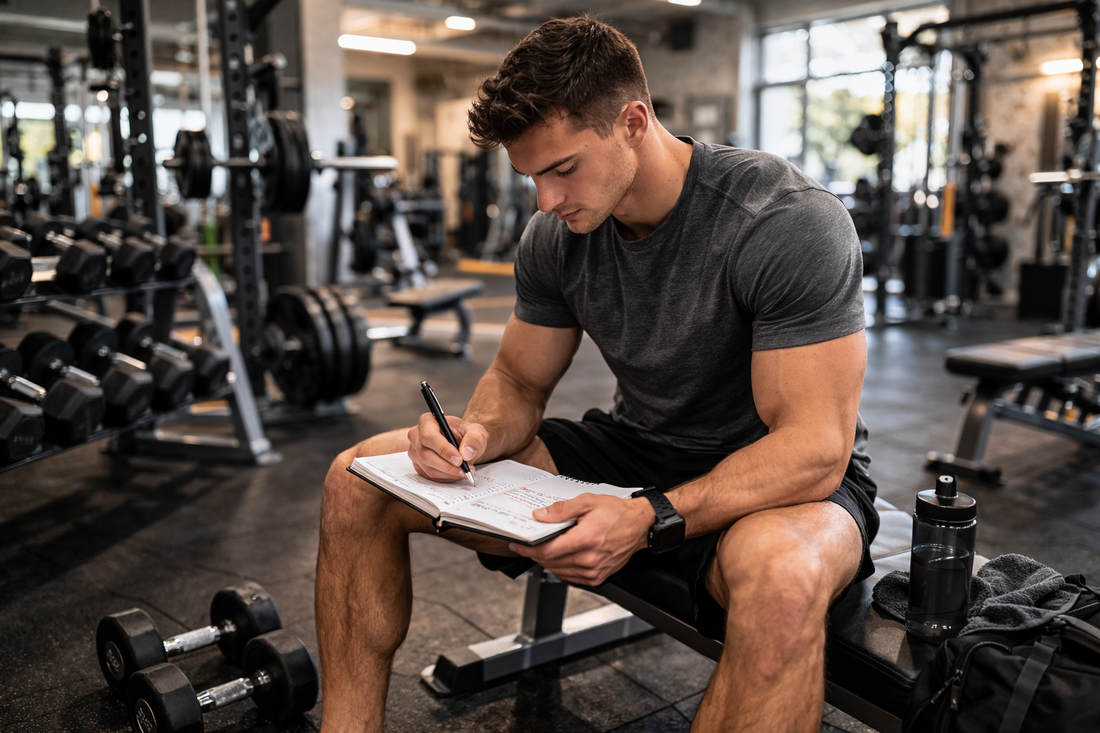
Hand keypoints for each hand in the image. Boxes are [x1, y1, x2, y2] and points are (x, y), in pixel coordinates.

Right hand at [407, 413, 488, 481]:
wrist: (464, 444)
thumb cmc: (466, 435)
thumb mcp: (476, 432)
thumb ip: (474, 439)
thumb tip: (465, 453)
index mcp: (428, 421)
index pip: (429, 436)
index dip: (443, 449)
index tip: (459, 459)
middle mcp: (417, 436)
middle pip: (426, 455)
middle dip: (448, 466)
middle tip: (465, 469)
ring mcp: (416, 452)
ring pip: (429, 468)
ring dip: (449, 473)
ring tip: (465, 471)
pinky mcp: (419, 465)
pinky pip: (430, 476)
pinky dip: (446, 477)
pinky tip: (456, 473)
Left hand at [509, 494, 655, 584]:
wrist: (640, 525)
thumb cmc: (617, 513)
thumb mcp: (587, 502)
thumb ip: (562, 510)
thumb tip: (541, 516)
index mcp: (585, 540)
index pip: (547, 551)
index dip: (528, 549)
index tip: (518, 544)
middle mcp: (589, 559)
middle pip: (550, 563)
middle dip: (535, 554)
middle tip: (526, 546)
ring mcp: (594, 571)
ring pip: (559, 571)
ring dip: (547, 562)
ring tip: (542, 549)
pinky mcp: (598, 577)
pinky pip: (571, 577)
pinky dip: (561, 568)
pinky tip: (560, 557)